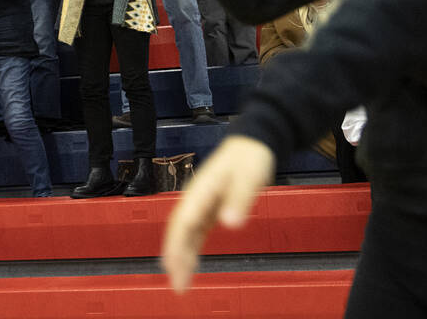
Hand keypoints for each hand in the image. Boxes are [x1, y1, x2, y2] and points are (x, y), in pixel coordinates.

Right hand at [162, 135, 275, 292]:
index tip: (173, 267)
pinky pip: (195, 231)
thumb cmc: (250, 157)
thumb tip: (229, 224)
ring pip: (185, 233)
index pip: (183, 221)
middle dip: (175, 257)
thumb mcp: (249, 176)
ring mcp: (201, 203)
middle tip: (178, 285)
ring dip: (182, 256)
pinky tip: (190, 264)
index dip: (176, 245)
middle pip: (179, 230)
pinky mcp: (209, 207)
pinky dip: (191, 248)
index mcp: (201, 190)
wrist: (252, 142)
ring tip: (181, 283)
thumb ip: (239, 199)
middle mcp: (196, 198)